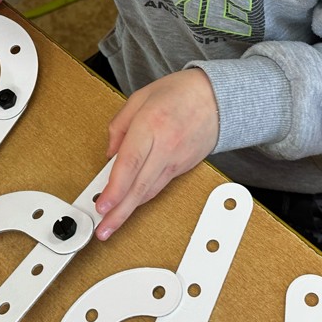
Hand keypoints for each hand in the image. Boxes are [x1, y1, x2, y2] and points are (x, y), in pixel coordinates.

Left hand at [94, 68, 219, 239]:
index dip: (114, 189)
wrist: (219, 98)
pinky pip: (160, 186)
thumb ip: (120, 125)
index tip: (102, 206)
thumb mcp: (141, 97)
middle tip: (104, 230)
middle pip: (139, 187)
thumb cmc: (181, 92)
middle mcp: (165, 146)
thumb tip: (110, 153)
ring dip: (130, 210)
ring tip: (112, 224)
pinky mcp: (183, 168)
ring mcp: (177, 160)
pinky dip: (144, 197)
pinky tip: (130, 204)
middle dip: (119, 213)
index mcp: (151, 124)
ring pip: (150, 192)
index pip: (129, 163)